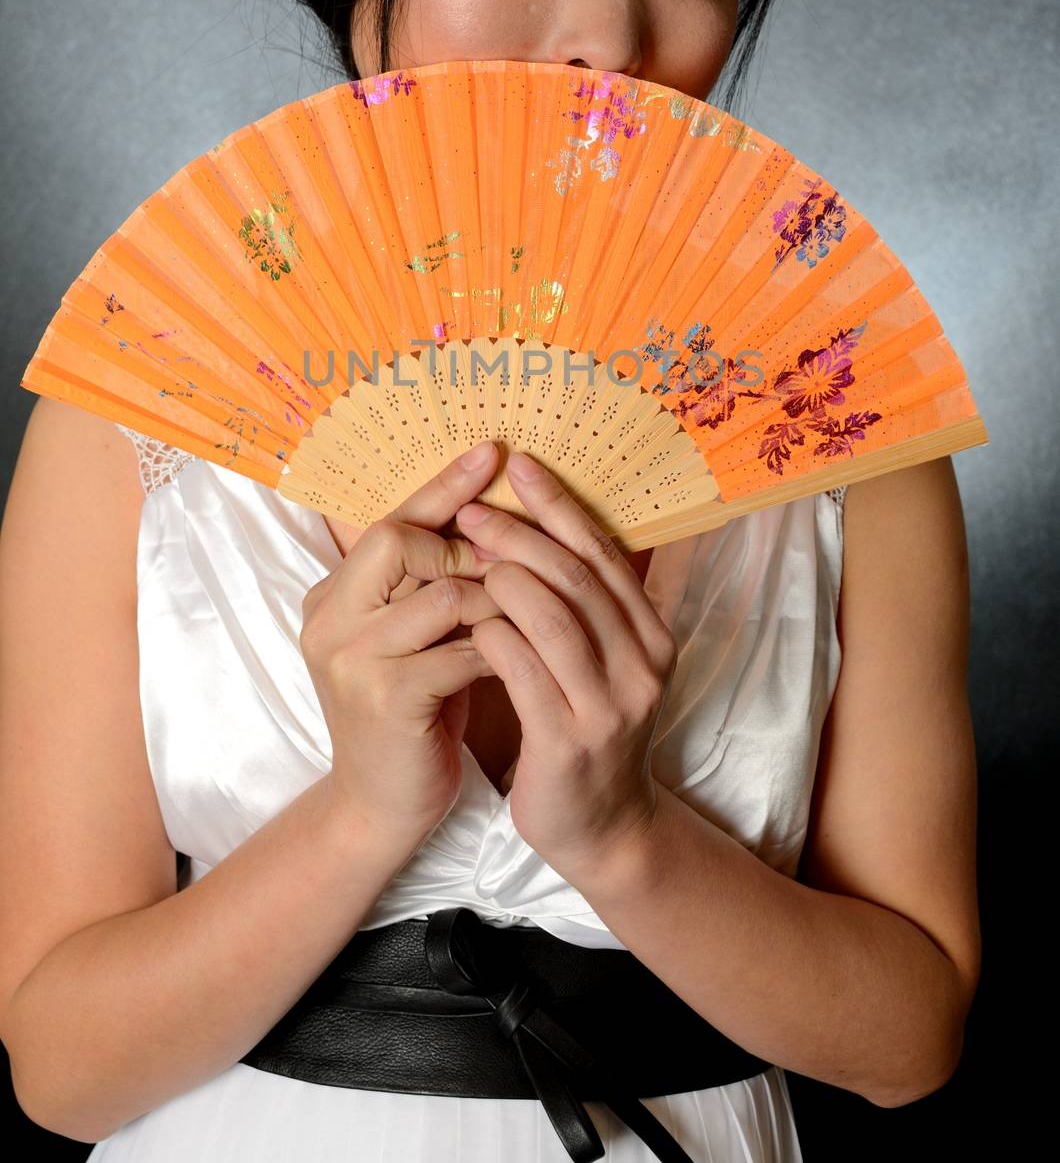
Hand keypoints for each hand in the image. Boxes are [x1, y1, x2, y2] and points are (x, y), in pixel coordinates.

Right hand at [299, 440, 503, 852]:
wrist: (381, 805)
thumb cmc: (413, 709)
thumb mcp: (414, 636)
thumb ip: (432, 581)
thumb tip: (490, 512)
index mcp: (334, 594)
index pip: (390, 519)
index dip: (444, 486)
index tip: (495, 453)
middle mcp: (330, 616)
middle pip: (401, 540)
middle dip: (469, 547)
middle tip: (513, 567)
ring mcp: (351, 658)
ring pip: (443, 593)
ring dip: (497, 601)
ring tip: (524, 617)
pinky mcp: (386, 699)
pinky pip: (462, 650)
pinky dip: (500, 650)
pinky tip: (519, 660)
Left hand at [454, 451, 677, 883]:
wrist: (603, 830)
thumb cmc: (586, 729)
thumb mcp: (602, 663)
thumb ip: (581, 605)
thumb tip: (533, 525)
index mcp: (652, 634)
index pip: (602, 552)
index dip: (559, 504)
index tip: (519, 465)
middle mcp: (642, 664)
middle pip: (576, 576)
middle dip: (519, 534)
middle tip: (471, 510)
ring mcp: (610, 705)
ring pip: (552, 617)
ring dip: (502, 577)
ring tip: (461, 557)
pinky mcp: (569, 742)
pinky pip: (524, 671)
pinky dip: (491, 635)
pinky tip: (465, 618)